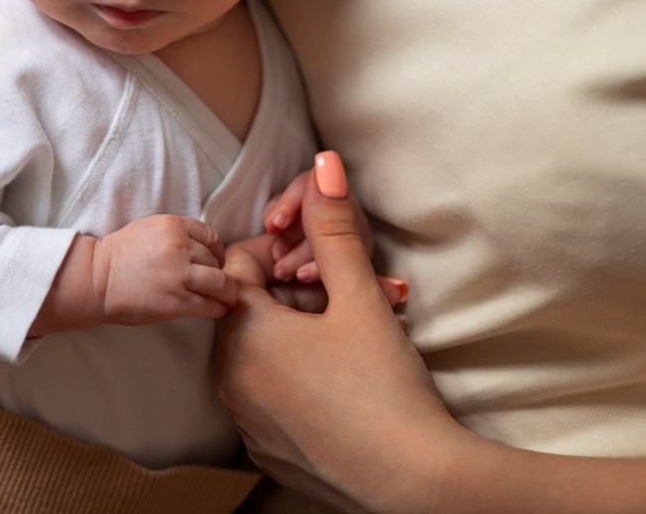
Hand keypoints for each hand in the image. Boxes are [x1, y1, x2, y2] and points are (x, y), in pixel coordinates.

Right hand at [31, 215, 238, 335]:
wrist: (97, 279)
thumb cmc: (120, 254)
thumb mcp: (151, 228)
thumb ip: (177, 234)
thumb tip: (203, 248)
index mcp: (173, 225)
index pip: (211, 236)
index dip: (218, 251)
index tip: (217, 261)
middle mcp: (179, 247)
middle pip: (215, 260)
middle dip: (220, 273)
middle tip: (220, 284)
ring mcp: (179, 275)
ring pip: (219, 282)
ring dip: (227, 292)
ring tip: (228, 299)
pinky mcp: (176, 302)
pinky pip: (209, 304)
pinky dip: (218, 308)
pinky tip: (218, 310)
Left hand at [217, 153, 454, 512]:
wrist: (414, 484)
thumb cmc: (384, 386)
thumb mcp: (358, 294)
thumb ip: (334, 225)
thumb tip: (322, 162)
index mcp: (243, 335)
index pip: (242, 264)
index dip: (285, 250)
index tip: (325, 259)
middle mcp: (231, 381)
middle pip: (253, 309)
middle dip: (299, 292)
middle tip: (351, 296)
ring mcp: (247, 423)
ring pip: (264, 353)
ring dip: (302, 333)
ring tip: (356, 335)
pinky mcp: (267, 453)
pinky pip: (273, 396)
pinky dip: (301, 378)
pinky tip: (347, 379)